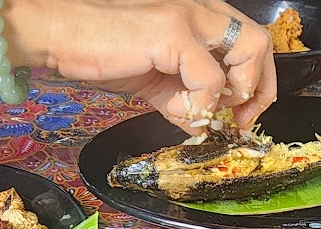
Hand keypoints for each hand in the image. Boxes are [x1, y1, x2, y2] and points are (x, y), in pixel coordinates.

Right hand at [25, 0, 276, 132]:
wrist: (60, 36)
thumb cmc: (100, 51)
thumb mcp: (153, 81)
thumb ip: (181, 99)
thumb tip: (201, 125)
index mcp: (199, 16)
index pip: (251, 45)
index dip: (255, 85)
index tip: (238, 117)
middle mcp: (201, 8)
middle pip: (261, 44)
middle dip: (257, 91)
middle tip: (236, 121)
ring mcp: (189, 15)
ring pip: (249, 52)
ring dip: (235, 94)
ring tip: (204, 113)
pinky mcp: (172, 31)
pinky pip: (211, 78)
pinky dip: (201, 104)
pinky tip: (177, 109)